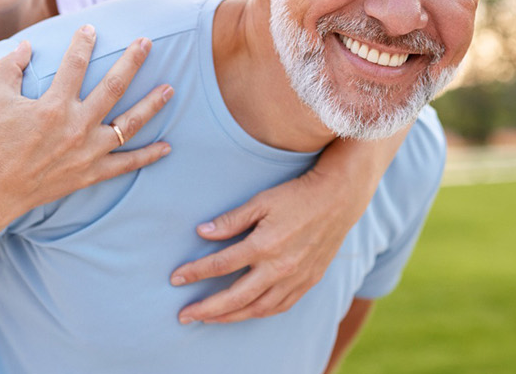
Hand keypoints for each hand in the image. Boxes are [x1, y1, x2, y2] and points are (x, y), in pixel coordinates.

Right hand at [0, 24, 175, 218]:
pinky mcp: (91, 173)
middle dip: (132, 62)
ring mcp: (88, 152)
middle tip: (146, 43)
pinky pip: (126, 164)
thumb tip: (26, 45)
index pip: (75, 65)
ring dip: (151, 104)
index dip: (83, 43)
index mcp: (53, 106)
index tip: (91, 29)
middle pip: (113, 87)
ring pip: (129, 124)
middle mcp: (77, 126)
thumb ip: (10, 67)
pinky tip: (167, 146)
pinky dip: (148, 156)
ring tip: (169, 88)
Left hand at [169, 125, 410, 323]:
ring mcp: (296, 278)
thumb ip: (231, 220)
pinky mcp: (308, 282)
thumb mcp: (261, 201)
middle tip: (183, 316)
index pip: (221, 265)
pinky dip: (258, 313)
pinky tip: (245, 313)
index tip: (175, 278)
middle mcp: (280, 267)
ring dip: (230, 317)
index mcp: (265, 245)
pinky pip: (279, 307)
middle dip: (206, 309)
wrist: (339, 199)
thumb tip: (202, 233)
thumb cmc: (297, 196)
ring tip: (209, 319)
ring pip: (257, 308)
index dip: (195, 272)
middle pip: (235, 297)